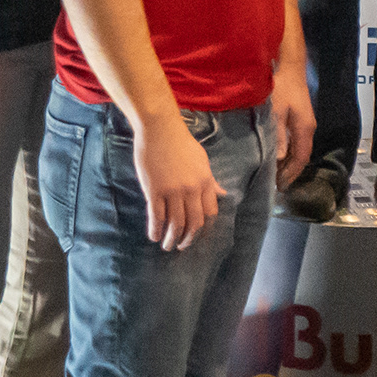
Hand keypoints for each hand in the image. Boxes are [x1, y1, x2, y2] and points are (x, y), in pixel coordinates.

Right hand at [133, 112, 225, 250]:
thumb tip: (222, 194)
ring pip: (175, 223)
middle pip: (194, 223)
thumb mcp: (202, 161)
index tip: (198, 236)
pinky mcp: (155, 191)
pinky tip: (154, 236)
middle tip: (181, 246)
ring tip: (166, 246)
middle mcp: (192, 189)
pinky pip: (156, 216)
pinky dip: (155, 230)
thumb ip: (211, 181)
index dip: (204, 228)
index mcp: (205, 181)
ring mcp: (173, 191)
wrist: (160, 130)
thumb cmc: (181, 143)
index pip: (210, 212)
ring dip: (171, 239)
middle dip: (188, 239)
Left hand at [271, 56, 315, 188]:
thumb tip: (279, 159)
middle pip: (302, 155)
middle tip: (275, 184)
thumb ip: (278, 136)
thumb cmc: (281, 88)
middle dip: (290, 171)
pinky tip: (277, 153)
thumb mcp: (276, 113)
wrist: (289, 66)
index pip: (301, 158)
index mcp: (305, 129)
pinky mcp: (299, 116)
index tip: (280, 187)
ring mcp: (305, 121)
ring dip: (289, 161)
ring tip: (274, 173)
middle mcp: (308, 128)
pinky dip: (287, 151)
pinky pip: (296, 140)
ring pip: (299, 148)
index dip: (291, 174)